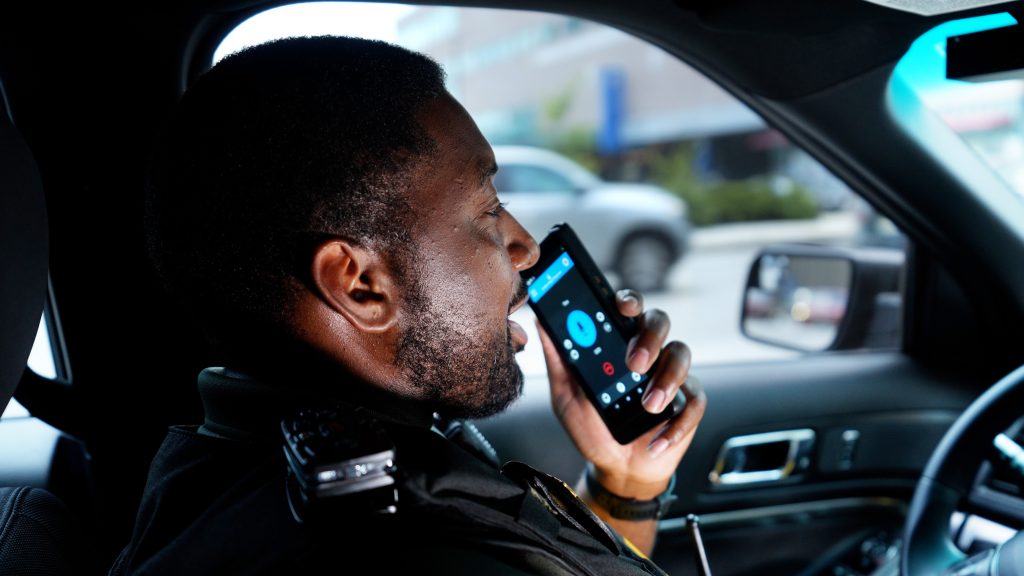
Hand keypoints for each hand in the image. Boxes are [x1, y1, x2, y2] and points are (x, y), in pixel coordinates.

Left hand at [538, 289, 705, 498]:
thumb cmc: (591, 427)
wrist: (615, 468)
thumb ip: (558, 360)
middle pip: (659, 322)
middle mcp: (647, 352)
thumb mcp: (566, 396)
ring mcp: (670, 375)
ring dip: (667, 380)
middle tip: (635, 363)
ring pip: (682, 355)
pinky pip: (695, 401)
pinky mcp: (687, 403)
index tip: (623, 308)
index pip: (628, 309)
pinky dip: (677, 423)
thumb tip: (542, 322)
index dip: (629, 301)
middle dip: (650, 338)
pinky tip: (657, 440)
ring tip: (648, 406)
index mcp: (618, 343)